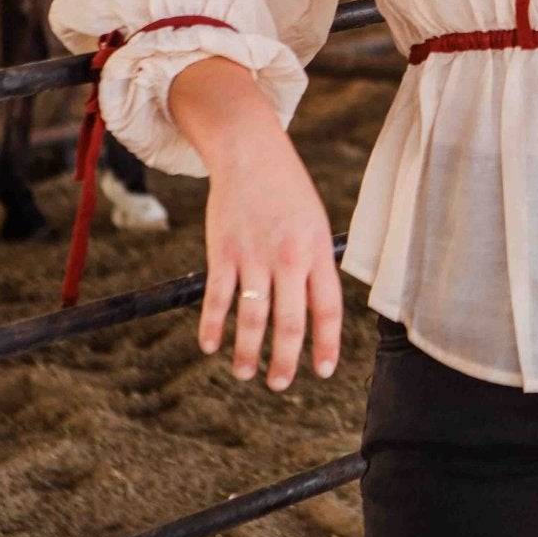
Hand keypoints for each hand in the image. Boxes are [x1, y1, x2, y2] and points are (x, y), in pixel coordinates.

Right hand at [167, 57, 342, 389]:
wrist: (251, 152)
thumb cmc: (287, 190)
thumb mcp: (316, 223)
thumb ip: (317, 264)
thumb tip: (316, 309)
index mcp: (317, 252)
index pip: (327, 309)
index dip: (326, 344)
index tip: (323, 371)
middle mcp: (288, 258)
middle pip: (289, 322)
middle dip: (285, 360)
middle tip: (280, 384)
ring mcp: (254, 256)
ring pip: (252, 316)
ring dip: (248, 352)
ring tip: (245, 373)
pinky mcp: (222, 251)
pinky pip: (217, 297)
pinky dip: (213, 325)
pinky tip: (210, 345)